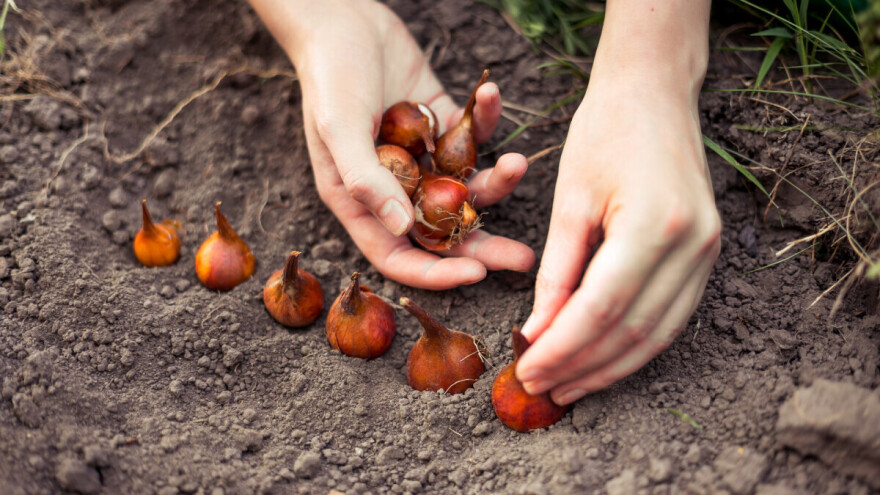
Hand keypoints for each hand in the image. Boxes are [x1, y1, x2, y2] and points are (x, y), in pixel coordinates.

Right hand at [249, 0, 533, 288]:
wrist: (342, 17)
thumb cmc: (330, 74)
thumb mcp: (339, 127)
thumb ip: (366, 179)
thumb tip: (399, 228)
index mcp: (361, 200)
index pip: (399, 254)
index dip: (436, 272)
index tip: (477, 275)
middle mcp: (393, 186)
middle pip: (442, 231)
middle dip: (484, 246)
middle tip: (525, 260)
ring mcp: (420, 156)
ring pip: (465, 186)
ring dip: (496, 180)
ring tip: (518, 163)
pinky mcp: (440, 123)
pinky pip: (471, 135)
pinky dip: (484, 118)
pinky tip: (489, 92)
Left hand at [514, 3, 718, 403]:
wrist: (654, 94)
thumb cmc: (603, 133)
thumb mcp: (569, 200)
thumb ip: (556, 272)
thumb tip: (538, 333)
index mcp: (655, 225)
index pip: (601, 310)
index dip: (561, 348)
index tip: (526, 370)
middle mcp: (693, 246)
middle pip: (631, 331)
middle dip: (582, 367)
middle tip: (540, 388)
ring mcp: (708, 254)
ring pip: (656, 335)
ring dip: (609, 367)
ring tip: (567, 387)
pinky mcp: (707, 257)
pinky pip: (670, 318)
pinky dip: (633, 345)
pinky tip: (601, 360)